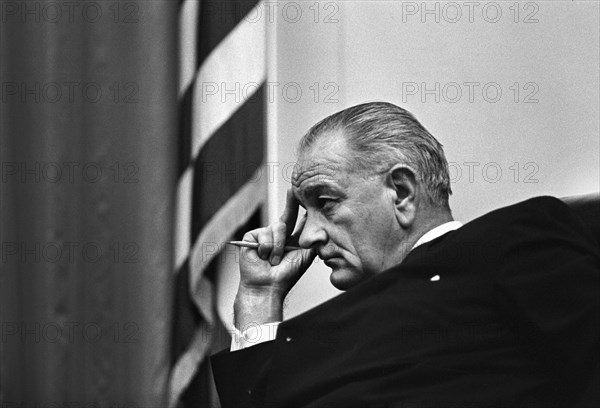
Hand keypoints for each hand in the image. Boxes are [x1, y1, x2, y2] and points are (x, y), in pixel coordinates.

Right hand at [234, 189, 315, 328]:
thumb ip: (313, 241)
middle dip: (291, 203)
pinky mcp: (252, 236)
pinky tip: (263, 257)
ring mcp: (264, 235)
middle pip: (286, 215)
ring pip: (276, 228)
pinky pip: (263, 233)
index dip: (299, 205)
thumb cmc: (286, 275)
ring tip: (274, 260)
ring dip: (277, 247)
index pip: (297, 219)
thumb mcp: (305, 256)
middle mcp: (278, 236)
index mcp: (291, 240)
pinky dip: (265, 247)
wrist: (267, 286)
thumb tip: (322, 228)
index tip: (303, 191)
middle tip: (292, 192)